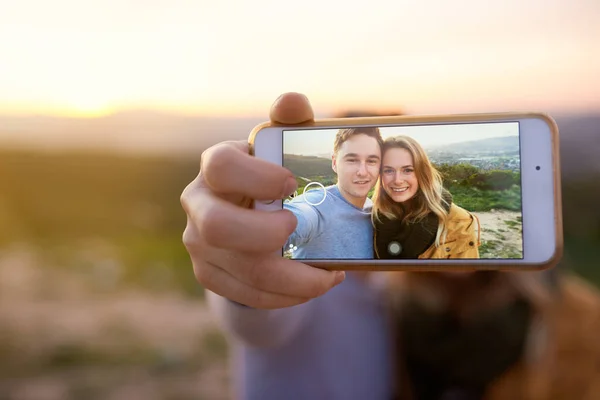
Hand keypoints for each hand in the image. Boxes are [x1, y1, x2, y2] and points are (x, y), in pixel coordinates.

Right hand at [180, 93, 345, 308]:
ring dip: (292, 277)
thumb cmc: (267, 174)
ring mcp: (200, 243)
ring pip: (240, 270)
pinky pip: (247, 294)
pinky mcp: (211, 273)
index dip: (255, 176)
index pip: (220, 166)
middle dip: (264, 234)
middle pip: (217, 226)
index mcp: (215, 166)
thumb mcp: (279, 146)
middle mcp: (198, 205)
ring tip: (329, 274)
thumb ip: (289, 120)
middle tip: (295, 226)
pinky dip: (287, 295)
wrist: (247, 212)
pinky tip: (314, 283)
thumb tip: (292, 102)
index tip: (290, 183)